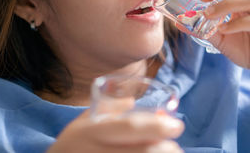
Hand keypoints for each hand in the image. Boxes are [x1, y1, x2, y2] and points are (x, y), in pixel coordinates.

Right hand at [47, 109, 183, 152]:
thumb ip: (108, 108)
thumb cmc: (73, 143)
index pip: (129, 127)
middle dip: (168, 150)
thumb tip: (133, 100)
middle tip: (175, 147)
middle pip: (143, 152)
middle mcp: (98, 152)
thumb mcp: (83, 121)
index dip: (157, 126)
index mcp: (93, 131)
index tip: (177, 125)